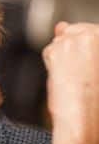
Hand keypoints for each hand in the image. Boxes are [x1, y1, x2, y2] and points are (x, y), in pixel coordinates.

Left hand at [43, 21, 98, 143]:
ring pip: (61, 40)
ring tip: (73, 77)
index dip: (87, 47)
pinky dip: (52, 63)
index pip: (92, 32)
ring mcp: (75, 40)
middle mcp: (94, 35)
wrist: (83, 118)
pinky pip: (50, 50)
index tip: (85, 60)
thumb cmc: (94, 100)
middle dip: (73, 47)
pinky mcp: (57, 49)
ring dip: (63, 56)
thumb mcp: (94, 65)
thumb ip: (83, 41)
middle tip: (77, 71)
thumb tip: (61, 25)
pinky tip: (63, 78)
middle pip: (76, 30)